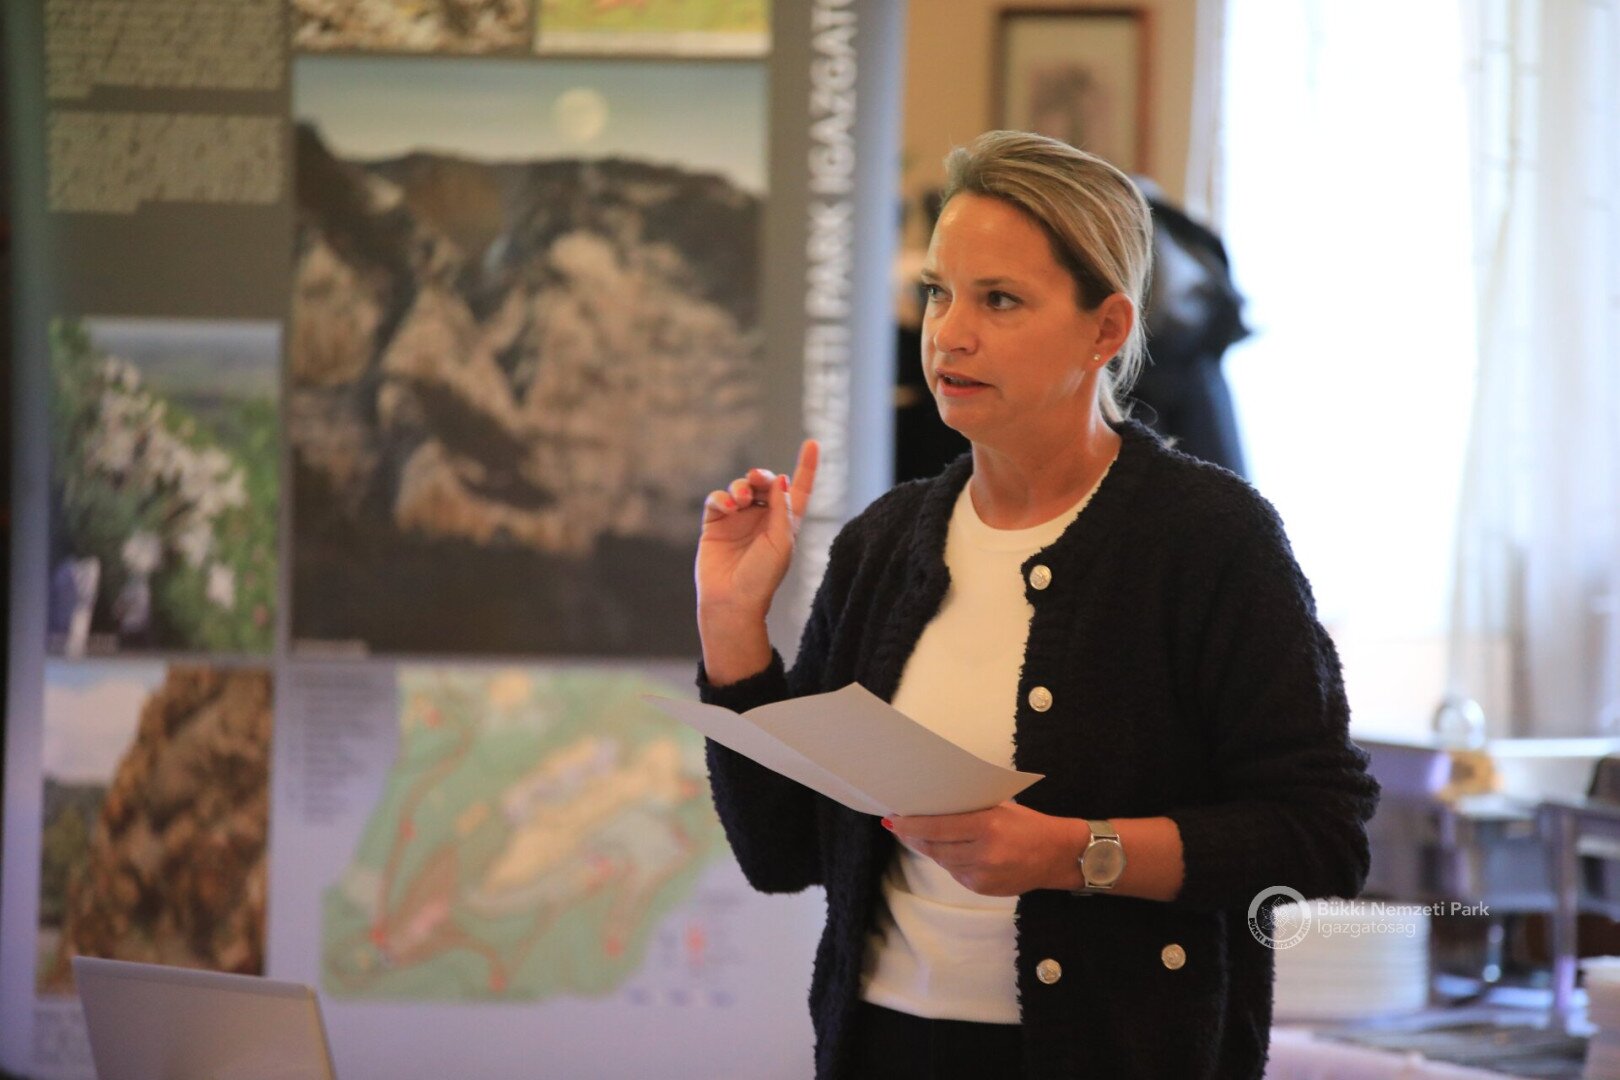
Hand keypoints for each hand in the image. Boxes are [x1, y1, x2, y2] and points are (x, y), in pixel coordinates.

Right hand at [696, 439, 818, 624]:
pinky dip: (721, 497)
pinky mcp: (716, 523)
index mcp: (785, 523)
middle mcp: (763, 518)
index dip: (807, 467)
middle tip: (756, 479)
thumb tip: (782, 478)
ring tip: (739, 500)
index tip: (813, 443)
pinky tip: (726, 506)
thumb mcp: (781, 543)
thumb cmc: (762, 578)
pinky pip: (717, 499)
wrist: (731, 601)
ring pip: (740, 488)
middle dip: (761, 476)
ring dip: (741, 487)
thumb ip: (782, 509)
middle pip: (765, 483)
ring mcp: (738, 519)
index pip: (799, 490)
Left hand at [884, 803, 1079, 896]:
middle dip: (914, 837)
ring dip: (929, 849)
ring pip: (942, 861)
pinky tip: (946, 850)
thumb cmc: (1029, 825)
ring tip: (918, 836)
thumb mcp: (1001, 808)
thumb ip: (970, 809)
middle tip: (899, 825)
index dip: (911, 825)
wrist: (1058, 856)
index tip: (894, 820)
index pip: (937, 827)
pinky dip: (948, 861)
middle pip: (934, 847)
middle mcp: (983, 853)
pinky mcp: (982, 889)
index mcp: (987, 827)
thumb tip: (935, 805)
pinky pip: (955, 873)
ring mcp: (982, 875)